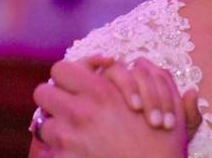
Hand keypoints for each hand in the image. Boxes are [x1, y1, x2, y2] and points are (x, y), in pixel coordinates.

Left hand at [32, 58, 187, 157]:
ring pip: (44, 123)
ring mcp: (69, 138)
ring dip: (56, 127)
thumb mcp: (168, 103)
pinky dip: (56, 153)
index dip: (69, 74)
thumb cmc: (164, 146)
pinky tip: (75, 154)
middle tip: (69, 106)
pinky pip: (45, 153)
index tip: (80, 83)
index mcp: (101, 91)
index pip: (62, 69)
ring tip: (72, 134)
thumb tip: (139, 63)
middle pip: (43, 92)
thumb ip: (155, 77)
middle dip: (54, 98)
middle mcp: (80, 111)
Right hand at [93, 57, 201, 139]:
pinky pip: (88, 64)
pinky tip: (104, 70)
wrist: (134, 155)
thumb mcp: (175, 135)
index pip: (159, 76)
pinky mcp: (89, 84)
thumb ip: (189, 116)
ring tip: (136, 108)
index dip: (166, 99)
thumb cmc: (152, 144)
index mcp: (152, 83)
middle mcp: (132, 77)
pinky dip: (92, 61)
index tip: (169, 124)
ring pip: (118, 69)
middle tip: (155, 123)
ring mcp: (111, 80)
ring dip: (128, 84)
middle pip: (140, 72)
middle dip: (151, 96)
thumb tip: (192, 92)